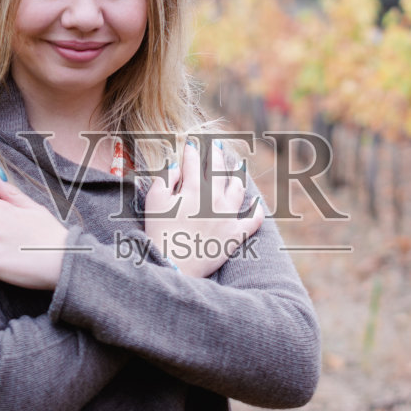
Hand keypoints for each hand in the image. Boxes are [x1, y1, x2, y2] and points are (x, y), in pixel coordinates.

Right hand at [143, 138, 264, 278]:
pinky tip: (257, 203)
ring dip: (238, 176)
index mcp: (193, 189)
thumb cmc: (159, 234)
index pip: (194, 162)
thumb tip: (175, 164)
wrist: (173, 266)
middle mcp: (214, 198)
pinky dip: (257, 211)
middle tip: (216, 146)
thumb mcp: (154, 201)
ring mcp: (228, 216)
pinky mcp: (236, 235)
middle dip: (216, 155)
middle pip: (218, 169)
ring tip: (238, 168)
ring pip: (238, 189)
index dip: (192, 151)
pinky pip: (253, 220)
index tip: (191, 144)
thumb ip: (165, 179)